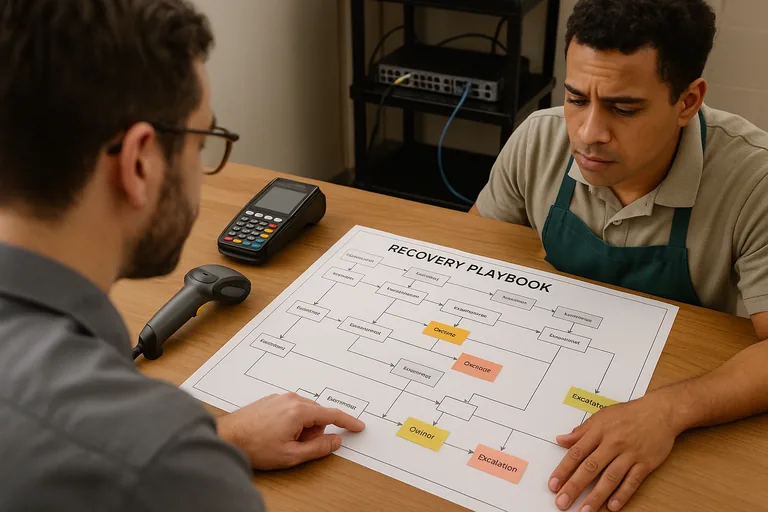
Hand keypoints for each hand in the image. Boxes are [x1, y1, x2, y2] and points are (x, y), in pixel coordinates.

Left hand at [217, 392, 365, 469]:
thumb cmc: (254, 446)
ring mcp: (280, 398)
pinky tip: (273, 433)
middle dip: (312, 432)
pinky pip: (291, 410)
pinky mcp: (271, 400)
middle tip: (295, 446)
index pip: (332, 415)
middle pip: (317, 415)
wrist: (227, 437)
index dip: (347, 422)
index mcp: (299, 411)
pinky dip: (289, 422)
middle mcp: (291, 399)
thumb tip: (335, 441)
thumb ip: (318, 448)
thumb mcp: (291, 455)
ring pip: (304, 413)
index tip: (358, 426)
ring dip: (300, 428)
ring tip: (280, 440)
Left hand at [549, 393, 680, 510]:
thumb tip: (561, 440)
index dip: (563, 470)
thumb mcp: (601, 416)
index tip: (553, 484)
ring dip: (596, 496)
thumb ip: (581, 431)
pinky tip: (613, 506)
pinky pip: (632, 481)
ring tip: (585, 510)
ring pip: (610, 478)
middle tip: (562, 502)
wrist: (660, 412)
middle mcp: (612, 443)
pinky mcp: (645, 463)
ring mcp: (629, 454)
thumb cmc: (629, 414)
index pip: (576, 453)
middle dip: (574, 486)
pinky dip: (622, 494)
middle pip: (590, 468)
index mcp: (599, 431)